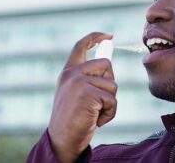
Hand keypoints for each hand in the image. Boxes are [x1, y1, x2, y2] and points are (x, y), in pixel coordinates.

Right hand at [48, 32, 117, 162]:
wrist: (62, 138)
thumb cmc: (73, 117)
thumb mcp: (76, 92)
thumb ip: (88, 77)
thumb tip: (108, 64)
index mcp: (68, 71)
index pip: (81, 45)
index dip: (96, 37)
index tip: (109, 35)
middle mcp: (72, 73)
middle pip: (106, 64)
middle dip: (110, 82)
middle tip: (100, 99)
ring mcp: (79, 83)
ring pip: (112, 85)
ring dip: (110, 103)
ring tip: (95, 113)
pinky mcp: (87, 94)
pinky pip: (112, 100)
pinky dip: (110, 113)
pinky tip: (97, 120)